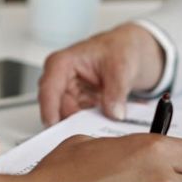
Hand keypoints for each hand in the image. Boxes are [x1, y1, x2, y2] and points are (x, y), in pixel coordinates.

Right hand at [38, 23, 164, 124]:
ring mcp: (70, 94)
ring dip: (83, 126)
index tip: (56, 128)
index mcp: (62, 63)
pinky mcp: (80, 104)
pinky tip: (104, 124)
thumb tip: (114, 113)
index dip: (49, 110)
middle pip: (57, 109)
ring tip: (101, 128)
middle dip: (71, 124)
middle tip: (89, 134)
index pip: (49, 89)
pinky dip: (91, 125)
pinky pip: (81, 121)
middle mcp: (61, 80)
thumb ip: (116, 91)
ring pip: (68, 118)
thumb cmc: (120, 47)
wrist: (132, 50)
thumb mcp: (122, 66)